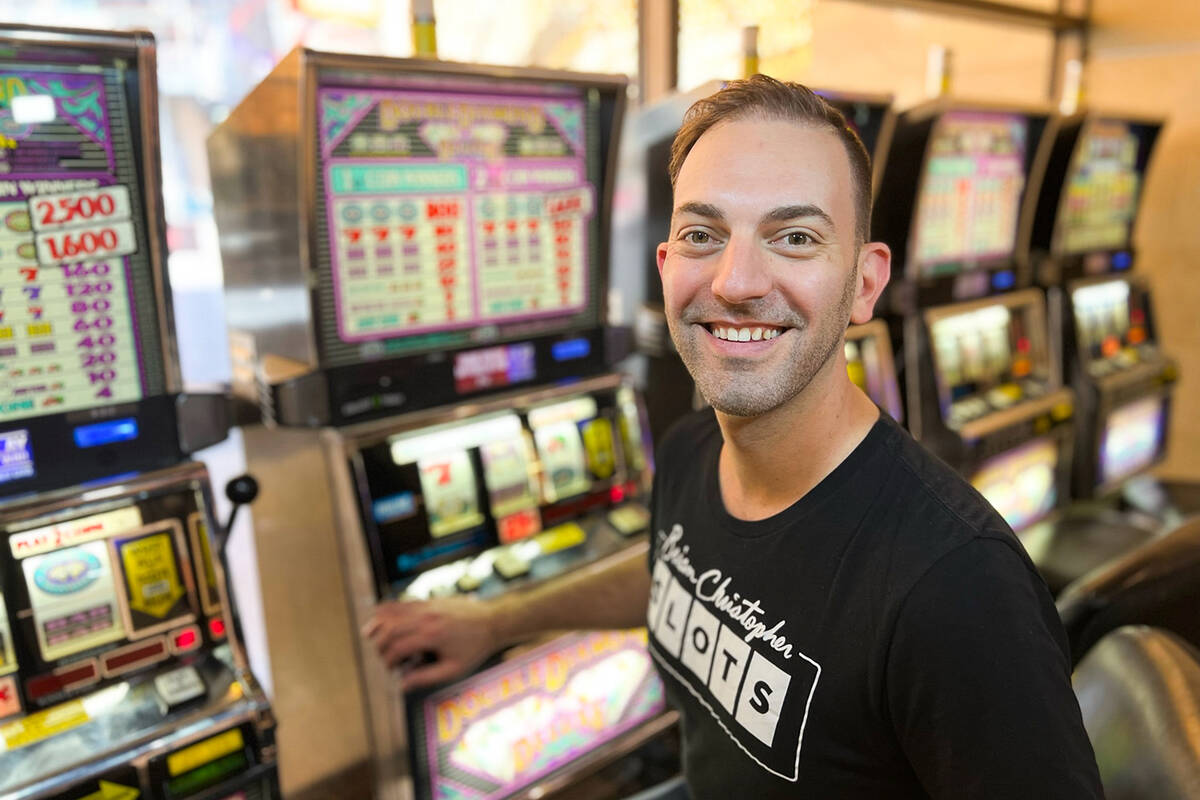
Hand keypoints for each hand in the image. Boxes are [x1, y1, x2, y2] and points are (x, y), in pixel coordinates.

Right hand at [363, 596, 500, 689]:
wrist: (493, 621)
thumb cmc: (475, 648)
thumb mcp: (453, 670)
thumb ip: (426, 677)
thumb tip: (402, 685)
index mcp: (431, 636)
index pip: (397, 648)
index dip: (388, 661)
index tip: (391, 670)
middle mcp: (426, 618)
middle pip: (389, 629)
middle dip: (380, 644)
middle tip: (384, 657)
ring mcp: (427, 606)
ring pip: (392, 612)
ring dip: (379, 624)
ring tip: (370, 635)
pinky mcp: (430, 600)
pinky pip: (403, 602)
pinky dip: (389, 610)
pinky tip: (381, 616)